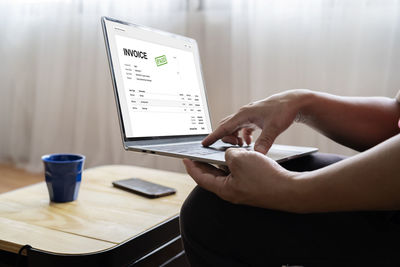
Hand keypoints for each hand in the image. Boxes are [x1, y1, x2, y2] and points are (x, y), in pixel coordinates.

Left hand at [183, 148, 297, 210]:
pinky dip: (236, 163)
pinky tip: (239, 154)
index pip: (200, 178)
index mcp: (224, 189)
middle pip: (212, 176)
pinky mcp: (252, 186)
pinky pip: (239, 173)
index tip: (185, 159)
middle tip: (199, 152)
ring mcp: (242, 190)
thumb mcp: (240, 159)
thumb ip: (229, 154)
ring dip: (223, 161)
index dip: (191, 167)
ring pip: (227, 173)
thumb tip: (229, 154)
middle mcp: (231, 192)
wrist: (290, 189)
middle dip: (205, 163)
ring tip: (220, 149)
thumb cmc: (265, 178)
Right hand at [202, 90, 309, 153]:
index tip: (204, 143)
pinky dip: (242, 136)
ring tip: (241, 146)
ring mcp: (249, 115)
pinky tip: (248, 142)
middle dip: (225, 138)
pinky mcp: (254, 118)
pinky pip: (242, 128)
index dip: (213, 136)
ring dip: (234, 138)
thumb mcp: (274, 128)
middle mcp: (244, 113)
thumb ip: (264, 142)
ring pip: (233, 127)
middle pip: (226, 127)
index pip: (224, 127)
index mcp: (244, 114)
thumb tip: (257, 154)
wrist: (294, 102)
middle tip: (230, 149)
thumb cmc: (284, 110)